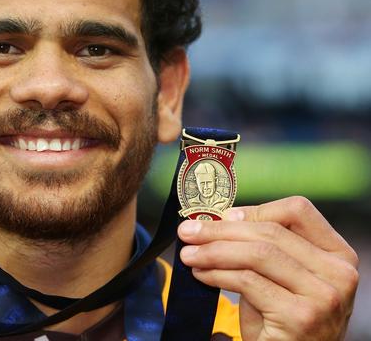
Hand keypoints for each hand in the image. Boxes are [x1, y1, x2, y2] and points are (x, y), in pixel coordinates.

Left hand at [177, 196, 358, 340]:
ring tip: (190, 254)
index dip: (256, 210)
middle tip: (189, 232)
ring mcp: (323, 296)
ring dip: (214, 251)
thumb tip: (220, 218)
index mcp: (338, 254)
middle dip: (221, 230)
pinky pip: (248, 282)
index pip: (298, 211)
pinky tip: (202, 274)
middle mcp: (339, 273)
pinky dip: (217, 274)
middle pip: (270, 232)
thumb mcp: (282, 276)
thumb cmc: (284, 319)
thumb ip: (264, 247)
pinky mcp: (301, 317)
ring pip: (257, 254)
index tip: (223, 216)